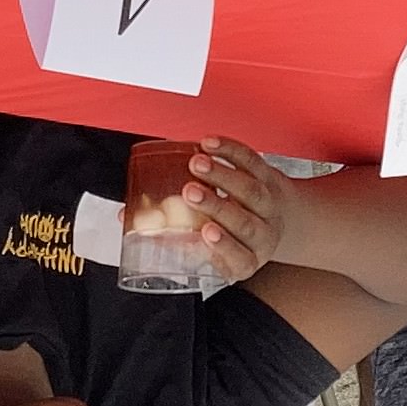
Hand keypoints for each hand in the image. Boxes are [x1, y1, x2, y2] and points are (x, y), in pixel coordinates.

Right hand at [175, 139, 290, 285]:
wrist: (276, 221)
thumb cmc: (229, 238)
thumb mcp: (208, 249)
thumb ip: (175, 239)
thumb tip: (131, 221)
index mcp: (245, 260)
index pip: (240, 259)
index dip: (225, 246)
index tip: (207, 231)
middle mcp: (262, 235)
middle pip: (244, 222)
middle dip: (216, 205)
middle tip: (190, 192)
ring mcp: (269, 207)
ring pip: (251, 190)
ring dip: (222, 175)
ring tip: (197, 164)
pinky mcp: (270, 178)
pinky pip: (253, 162)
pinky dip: (231, 151)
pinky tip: (211, 144)